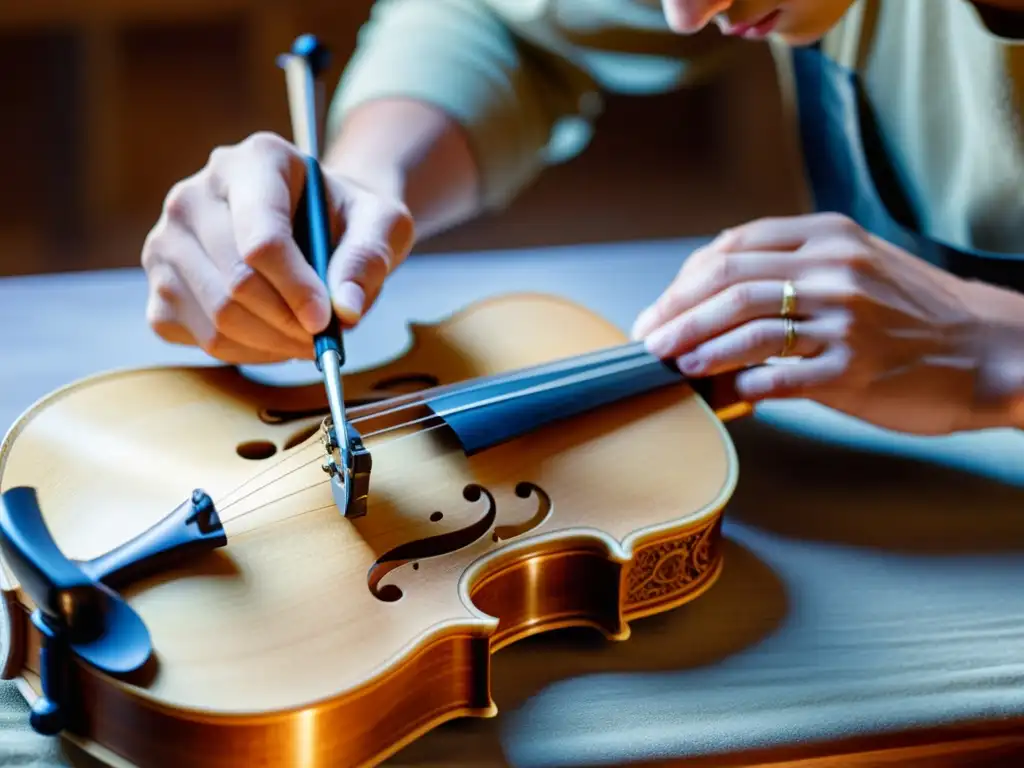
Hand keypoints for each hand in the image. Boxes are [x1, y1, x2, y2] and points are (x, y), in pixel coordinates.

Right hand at [142, 131, 414, 363]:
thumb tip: (346, 311)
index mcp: (254, 162)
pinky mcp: (159, 285)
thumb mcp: (381, 224)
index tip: (328, 319)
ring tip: (305, 337)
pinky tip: (273, 335)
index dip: (297, 288)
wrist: (314, 224)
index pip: (262, 239)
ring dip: (272, 344)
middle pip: (237, 283)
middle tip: (325, 337)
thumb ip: (370, 259)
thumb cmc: (347, 220)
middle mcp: (195, 195)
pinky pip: (200, 339)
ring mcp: (167, 241)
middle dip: (290, 323)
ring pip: (217, 318)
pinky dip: (246, 352)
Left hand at [631, 213, 1021, 434]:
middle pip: (727, 283)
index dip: (684, 280)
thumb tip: (716, 299)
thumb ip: (793, 270)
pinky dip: (742, 385)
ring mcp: (845, 319)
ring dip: (697, 347)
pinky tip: (724, 395)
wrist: (991, 350)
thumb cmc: (915, 314)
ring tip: (672, 364)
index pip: (733, 247)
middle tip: (649, 340)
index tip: (661, 308)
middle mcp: (833, 269)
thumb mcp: (858, 266)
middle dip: (675, 314)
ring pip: (745, 326)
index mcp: (828, 237)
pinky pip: (779, 376)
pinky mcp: (854, 369)